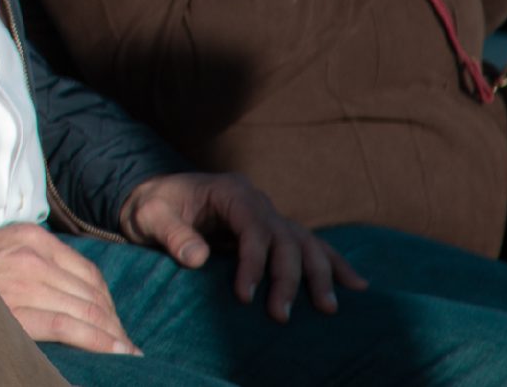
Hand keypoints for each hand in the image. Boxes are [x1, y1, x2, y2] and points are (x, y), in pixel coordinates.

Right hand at [0, 222, 138, 354]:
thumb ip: (33, 262)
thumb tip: (71, 292)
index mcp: (30, 238)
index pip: (87, 273)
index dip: (108, 303)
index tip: (117, 325)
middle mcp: (31, 255)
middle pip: (91, 293)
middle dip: (113, 323)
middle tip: (126, 345)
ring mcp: (23, 281)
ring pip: (86, 310)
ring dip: (112, 335)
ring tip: (126, 353)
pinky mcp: (16, 309)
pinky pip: (68, 326)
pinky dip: (98, 341)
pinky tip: (116, 353)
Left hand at [119, 171, 362, 322]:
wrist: (154, 198)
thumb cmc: (152, 206)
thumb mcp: (150, 215)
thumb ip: (172, 233)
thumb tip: (197, 258)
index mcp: (231, 191)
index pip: (254, 228)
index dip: (254, 263)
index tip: (244, 296)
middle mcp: (257, 200)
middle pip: (285, 238)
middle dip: (288, 278)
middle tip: (280, 315)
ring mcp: (269, 214)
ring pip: (305, 243)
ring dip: (319, 275)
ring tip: (328, 308)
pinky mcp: (273, 231)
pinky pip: (309, 246)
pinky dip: (333, 264)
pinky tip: (356, 285)